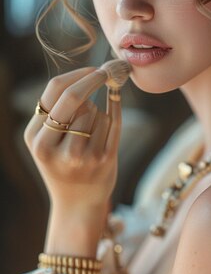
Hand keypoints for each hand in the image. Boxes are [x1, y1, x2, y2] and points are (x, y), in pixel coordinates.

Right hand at [24, 67, 120, 210]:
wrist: (77, 205)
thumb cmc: (62, 163)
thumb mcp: (47, 141)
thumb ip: (58, 110)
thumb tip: (89, 73)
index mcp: (35, 138)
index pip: (54, 91)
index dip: (78, 74)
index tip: (94, 69)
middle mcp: (53, 147)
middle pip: (73, 96)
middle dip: (93, 78)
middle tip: (106, 71)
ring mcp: (79, 155)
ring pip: (95, 110)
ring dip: (96, 114)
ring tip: (88, 135)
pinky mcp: (102, 160)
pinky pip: (111, 122)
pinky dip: (111, 117)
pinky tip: (107, 122)